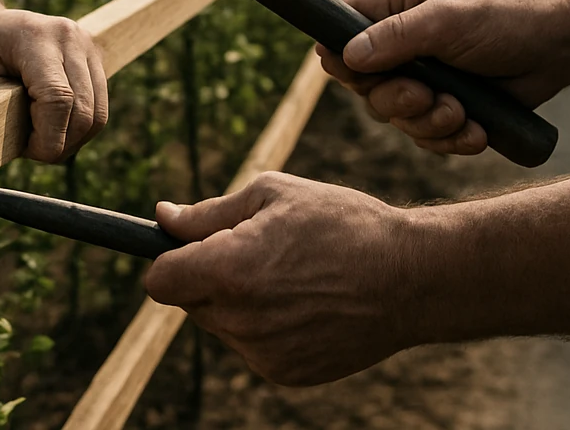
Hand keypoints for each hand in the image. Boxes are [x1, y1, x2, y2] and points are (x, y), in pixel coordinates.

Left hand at [0, 0, 107, 161]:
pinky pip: (100, 108)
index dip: (48, 137)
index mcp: (38, 39)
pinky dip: (81, 128)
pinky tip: (57, 130)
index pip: (58, 98)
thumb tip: (20, 141)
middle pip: (83, 110)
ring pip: (97, 114)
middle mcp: (72, 39)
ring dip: (74, 140)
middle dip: (61, 144)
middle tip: (34, 151)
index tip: (28, 150)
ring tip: (45, 142)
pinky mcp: (97, 59)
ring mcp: (89, 48)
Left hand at [146, 172, 411, 385]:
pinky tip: (305, 304)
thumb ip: (207, 212)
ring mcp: (262, 353)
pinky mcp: (284, 374)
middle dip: (208, 277)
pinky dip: (267, 328)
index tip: (188, 249)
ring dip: (238, 303)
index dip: (169, 261)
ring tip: (290, 276)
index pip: (160, 281)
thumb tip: (162, 216)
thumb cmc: (342, 223)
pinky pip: (253, 348)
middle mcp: (239, 319)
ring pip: (222, 325)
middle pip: (190, 302)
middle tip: (257, 252)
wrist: (409, 277)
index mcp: (229, 269)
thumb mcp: (273, 195)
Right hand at [317, 0, 567, 154]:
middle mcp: (401, 40)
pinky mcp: (446, 105)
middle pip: (364, 85)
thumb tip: (346, 56)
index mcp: (395, 4)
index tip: (361, 76)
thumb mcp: (449, 18)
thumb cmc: (506, 16)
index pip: (341, 29)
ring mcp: (423, 76)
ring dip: (427, 122)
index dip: (342, 58)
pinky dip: (449, 138)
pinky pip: (426, 135)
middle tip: (427, 96)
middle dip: (396, 100)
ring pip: (395, 116)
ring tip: (460, 113)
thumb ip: (396, 36)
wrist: (560, 46)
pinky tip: (476, 130)